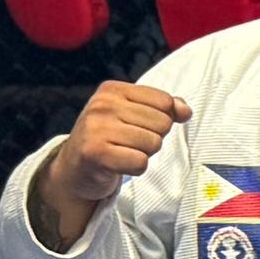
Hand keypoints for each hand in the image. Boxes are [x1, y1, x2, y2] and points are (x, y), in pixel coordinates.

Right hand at [28, 82, 188, 247]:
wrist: (74, 168)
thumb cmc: (108, 138)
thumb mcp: (132, 114)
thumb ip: (163, 108)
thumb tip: (186, 110)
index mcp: (112, 90)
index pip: (165, 101)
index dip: (163, 119)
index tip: (139, 126)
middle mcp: (102, 105)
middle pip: (162, 123)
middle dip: (153, 138)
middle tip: (128, 143)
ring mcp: (96, 128)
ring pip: (154, 143)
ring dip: (144, 154)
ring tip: (122, 152)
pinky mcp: (95, 153)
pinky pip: (140, 162)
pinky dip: (135, 168)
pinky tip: (119, 164)